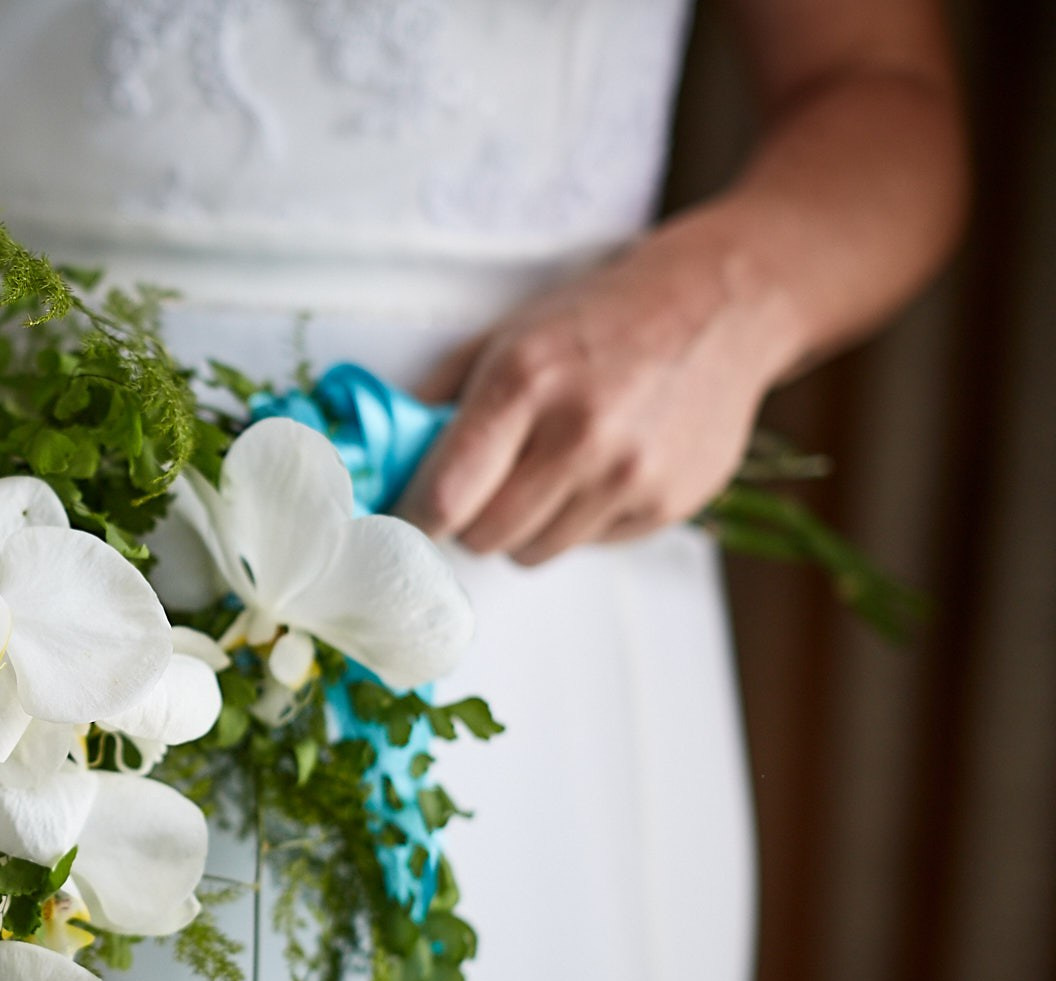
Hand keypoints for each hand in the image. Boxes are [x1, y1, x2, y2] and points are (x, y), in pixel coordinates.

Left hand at [396, 228, 800, 564]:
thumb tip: (382, 458)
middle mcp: (579, 435)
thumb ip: (438, 397)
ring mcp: (629, 475)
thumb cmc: (598, 318)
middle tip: (485, 483)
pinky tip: (600, 468)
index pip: (445, 497)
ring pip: (532, 552)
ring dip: (524, 526)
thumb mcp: (507, 334)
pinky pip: (588, 545)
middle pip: (484, 537)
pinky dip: (579, 521)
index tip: (405, 518)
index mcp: (524, 383)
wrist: (721, 305)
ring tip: (549, 469)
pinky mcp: (668, 503)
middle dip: (471, 518)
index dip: (413, 519)